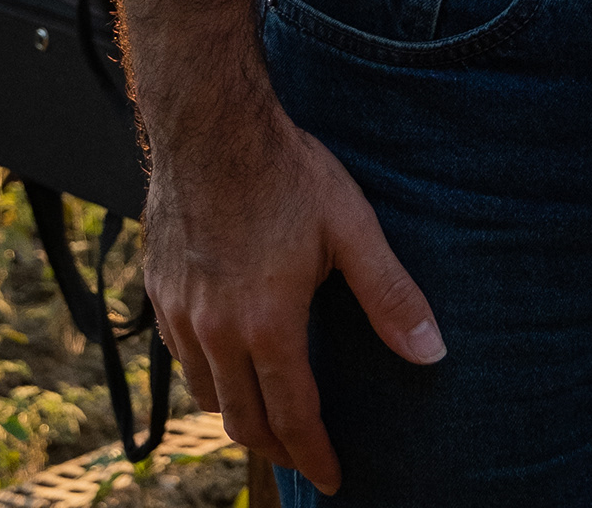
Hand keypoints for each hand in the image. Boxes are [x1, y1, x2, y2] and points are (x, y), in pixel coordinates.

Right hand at [143, 75, 443, 496]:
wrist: (209, 120)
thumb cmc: (283, 168)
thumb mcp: (350, 227)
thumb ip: (389, 295)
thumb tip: (432, 351)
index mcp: (266, 324)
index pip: (293, 417)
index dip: (315, 456)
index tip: (334, 478)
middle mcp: (215, 331)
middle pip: (243, 421)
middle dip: (278, 449)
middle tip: (304, 457)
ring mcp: (180, 312)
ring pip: (206, 394)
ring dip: (239, 414)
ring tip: (269, 413)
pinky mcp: (159, 288)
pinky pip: (180, 355)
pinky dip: (207, 374)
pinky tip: (227, 359)